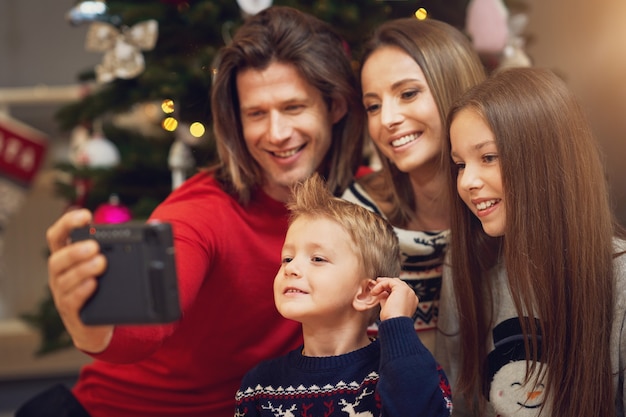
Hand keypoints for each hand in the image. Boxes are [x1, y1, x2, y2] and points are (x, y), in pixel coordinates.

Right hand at [47, 208, 112, 352]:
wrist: (99, 327)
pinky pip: (71, 301)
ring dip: (82, 269)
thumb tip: (155, 226)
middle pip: (57, 258)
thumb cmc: (105, 289)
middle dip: (75, 250)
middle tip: (95, 247)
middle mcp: (61, 274)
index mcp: (68, 258)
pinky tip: (93, 284)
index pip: (58, 236)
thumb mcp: (111, 265)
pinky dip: (82, 291)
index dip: (68, 223)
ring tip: (101, 263)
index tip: (85, 216)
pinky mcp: (73, 313)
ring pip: (64, 280)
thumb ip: (125, 246)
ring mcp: (64, 294)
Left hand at [370, 277, 418, 321]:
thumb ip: (386, 299)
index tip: (378, 290)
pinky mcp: (402, 288)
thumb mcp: (388, 308)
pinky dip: (380, 285)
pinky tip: (375, 292)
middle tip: (375, 286)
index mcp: (410, 301)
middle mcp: (411, 295)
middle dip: (385, 284)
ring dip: (382, 285)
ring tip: (374, 291)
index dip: (388, 289)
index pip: (399, 290)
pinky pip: (389, 281)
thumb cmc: (391, 321)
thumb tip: (382, 293)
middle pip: (397, 284)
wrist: (395, 324)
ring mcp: (408, 291)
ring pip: (393, 281)